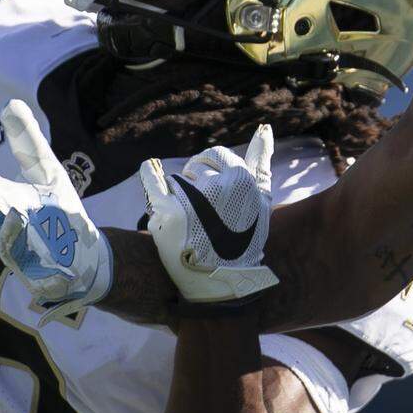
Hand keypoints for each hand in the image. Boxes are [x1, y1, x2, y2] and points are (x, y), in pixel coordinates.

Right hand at [0, 100, 112, 324]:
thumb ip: (28, 142)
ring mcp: (20, 254)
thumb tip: (9, 103)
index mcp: (1, 201)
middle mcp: (2, 227)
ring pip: (7, 242)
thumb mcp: (46, 172)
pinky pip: (42, 274)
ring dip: (8, 228)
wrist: (84, 257)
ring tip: (15, 210)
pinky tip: (55, 260)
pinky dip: (47, 267)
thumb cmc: (57, 213)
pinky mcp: (42, 277)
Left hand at [139, 126, 276, 304]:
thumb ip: (262, 161)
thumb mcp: (260, 200)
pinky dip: (148, 174)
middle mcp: (221, 185)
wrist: (218, 285)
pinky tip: (148, 169)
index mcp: (244, 181)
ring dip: (180, 194)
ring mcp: (194, 198)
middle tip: (203, 212)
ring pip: (179, 179)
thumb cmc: (241, 241)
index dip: (213, 170)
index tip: (216, 183)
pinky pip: (152, 179)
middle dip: (198, 181)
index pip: (219, 157)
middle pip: (199, 166)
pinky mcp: (169, 211)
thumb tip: (265, 126)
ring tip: (189, 224)